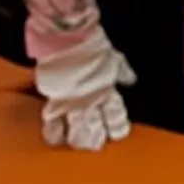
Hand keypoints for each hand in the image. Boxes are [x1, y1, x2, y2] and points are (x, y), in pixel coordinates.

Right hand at [35, 28, 136, 150]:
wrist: (67, 37)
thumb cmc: (91, 45)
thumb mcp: (114, 59)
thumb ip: (122, 72)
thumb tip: (130, 79)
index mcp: (107, 89)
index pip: (115, 113)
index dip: (117, 125)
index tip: (119, 134)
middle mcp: (90, 99)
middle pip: (95, 126)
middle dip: (96, 138)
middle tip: (96, 146)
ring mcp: (71, 101)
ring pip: (75, 127)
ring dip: (78, 139)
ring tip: (78, 146)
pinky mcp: (54, 98)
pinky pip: (52, 120)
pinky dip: (53, 131)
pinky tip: (55, 140)